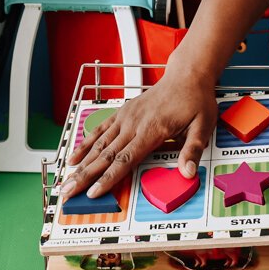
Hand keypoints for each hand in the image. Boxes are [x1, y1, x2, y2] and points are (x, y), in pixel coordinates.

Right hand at [57, 69, 218, 199]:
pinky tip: (74, 157)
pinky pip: (100, 130)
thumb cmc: (195, 101)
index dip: (108, 178)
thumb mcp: (203, 125)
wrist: (186, 75)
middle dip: (85, 176)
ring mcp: (125, 117)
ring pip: (99, 145)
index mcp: (152, 129)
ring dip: (81, 164)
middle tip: (67, 194)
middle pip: (105, 155)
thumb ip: (193, 149)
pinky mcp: (123, 113)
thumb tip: (187, 173)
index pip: (125, 159)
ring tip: (65, 181)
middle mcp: (134, 123)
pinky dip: (85, 144)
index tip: (93, 193)